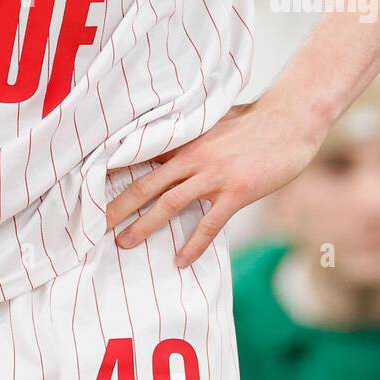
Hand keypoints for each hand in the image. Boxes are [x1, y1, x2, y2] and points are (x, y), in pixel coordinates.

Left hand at [105, 98, 325, 266]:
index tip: (90, 183)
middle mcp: (193, 157)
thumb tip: (176, 138)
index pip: (141, 155)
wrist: (289, 119)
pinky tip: (180, 261)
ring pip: (168, 204)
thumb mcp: (216, 119)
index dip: (115, 169)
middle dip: (117, 205)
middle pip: (145, 184)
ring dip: (143, 225)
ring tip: (123, 243)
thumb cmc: (255, 118)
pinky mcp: (235, 191)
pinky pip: (209, 224)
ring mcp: (213, 175)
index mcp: (186, 139)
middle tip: (94, 223)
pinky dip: (193, 244)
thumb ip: (194, 132)